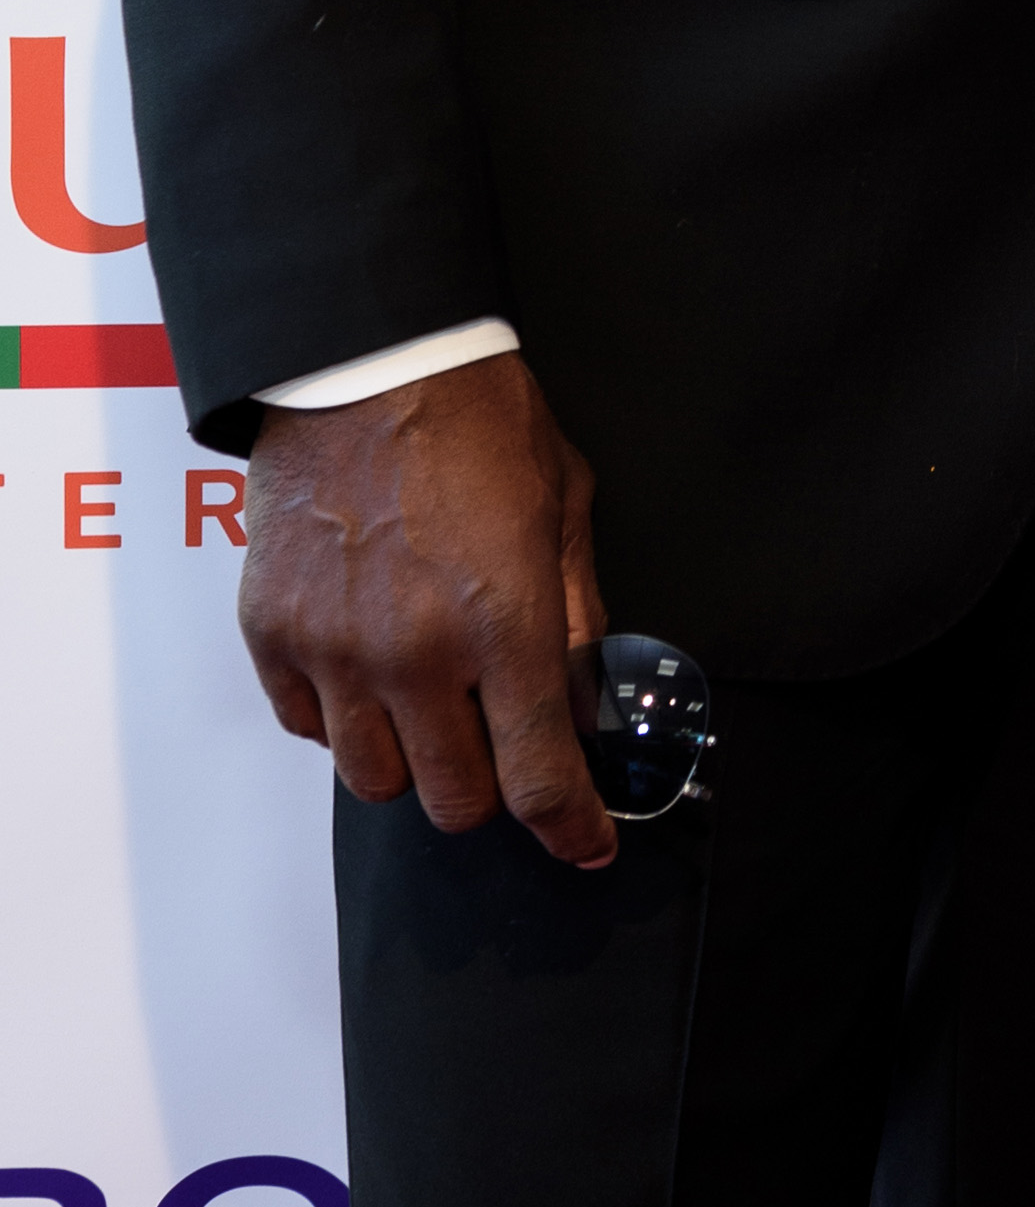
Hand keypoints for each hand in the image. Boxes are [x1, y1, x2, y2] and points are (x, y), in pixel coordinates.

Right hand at [239, 353, 617, 870]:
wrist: (367, 363)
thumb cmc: (475, 420)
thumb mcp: (562, 506)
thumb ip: (575, 611)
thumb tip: (590, 692)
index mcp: (503, 625)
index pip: (537, 778)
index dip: (569, 828)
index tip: (584, 843)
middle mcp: (415, 655)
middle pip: (453, 801)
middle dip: (490, 789)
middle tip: (501, 747)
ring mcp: (334, 652)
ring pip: (374, 782)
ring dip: (412, 760)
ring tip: (430, 703)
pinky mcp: (272, 636)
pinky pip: (308, 729)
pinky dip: (342, 720)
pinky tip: (369, 670)